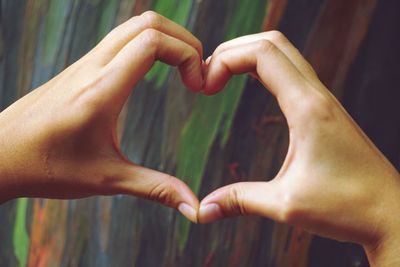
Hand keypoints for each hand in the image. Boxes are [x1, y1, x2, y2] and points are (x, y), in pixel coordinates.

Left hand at [0, 11, 201, 221]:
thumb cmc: (47, 168)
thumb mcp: (107, 180)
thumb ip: (156, 189)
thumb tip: (195, 208)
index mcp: (102, 90)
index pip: (152, 41)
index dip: (186, 54)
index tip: (197, 87)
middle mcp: (93, 67)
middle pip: (147, 22)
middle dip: (183, 40)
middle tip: (196, 72)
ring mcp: (84, 64)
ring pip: (133, 26)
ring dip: (166, 40)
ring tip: (182, 72)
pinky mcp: (80, 68)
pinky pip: (119, 40)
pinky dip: (147, 45)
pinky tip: (153, 74)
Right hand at [198, 31, 399, 263]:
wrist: (391, 214)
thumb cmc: (347, 207)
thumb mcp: (285, 205)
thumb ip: (241, 200)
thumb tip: (205, 209)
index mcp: (306, 108)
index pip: (262, 54)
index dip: (225, 60)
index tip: (205, 87)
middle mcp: (316, 95)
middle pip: (271, 43)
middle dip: (233, 50)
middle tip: (208, 76)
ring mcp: (323, 100)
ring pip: (283, 53)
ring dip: (249, 56)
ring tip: (221, 76)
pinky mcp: (325, 110)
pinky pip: (292, 72)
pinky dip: (265, 68)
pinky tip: (251, 85)